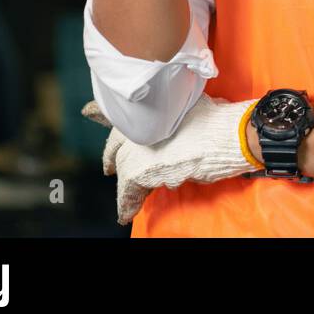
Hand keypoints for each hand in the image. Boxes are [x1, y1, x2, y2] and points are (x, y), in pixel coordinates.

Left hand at [81, 95, 259, 225]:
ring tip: (124, 194)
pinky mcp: (141, 170)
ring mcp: (138, 146)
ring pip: (123, 166)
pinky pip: (128, 190)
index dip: (100, 111)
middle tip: (108, 166)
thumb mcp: (194, 100)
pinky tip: (124, 213)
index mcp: (150, 105)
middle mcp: (139, 124)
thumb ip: (178, 104)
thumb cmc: (217, 118)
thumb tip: (180, 103)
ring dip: (124, 180)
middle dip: (112, 154)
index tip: (88, 112)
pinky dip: (127, 203)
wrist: (226, 136)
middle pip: (116, 142)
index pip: (118, 107)